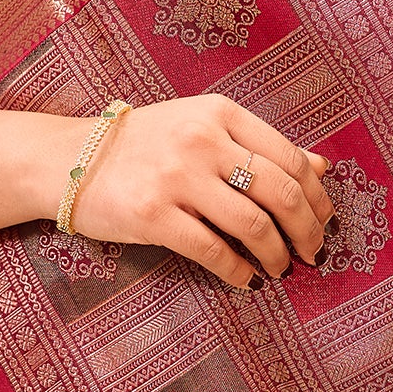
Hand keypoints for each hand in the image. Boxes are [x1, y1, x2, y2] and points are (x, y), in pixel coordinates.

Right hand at [67, 95, 333, 289]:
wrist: (69, 159)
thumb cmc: (144, 144)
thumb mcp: (202, 127)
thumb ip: (259, 145)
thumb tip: (321, 166)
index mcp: (219, 112)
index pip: (290, 156)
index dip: (316, 196)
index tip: (323, 219)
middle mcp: (201, 140)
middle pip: (279, 191)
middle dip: (307, 229)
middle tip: (313, 252)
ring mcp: (176, 177)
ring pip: (253, 225)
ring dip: (277, 255)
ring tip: (281, 269)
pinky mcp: (152, 216)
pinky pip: (213, 251)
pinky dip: (239, 271)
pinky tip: (246, 279)